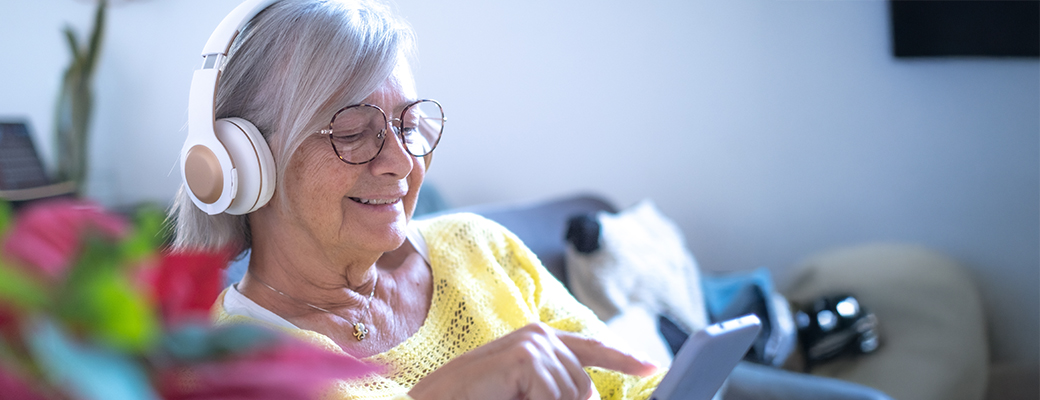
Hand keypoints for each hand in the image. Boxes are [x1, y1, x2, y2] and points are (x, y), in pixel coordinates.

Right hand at [408, 323, 657, 399]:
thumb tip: (587, 396)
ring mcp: (532, 341)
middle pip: (585, 387)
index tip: (650, 367)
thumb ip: (554, 390)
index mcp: (537, 343)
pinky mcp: (525, 355)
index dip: (622, 358)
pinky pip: (554, 397)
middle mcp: (537, 335)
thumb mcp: (524, 396)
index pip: (589, 348)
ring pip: (573, 396)